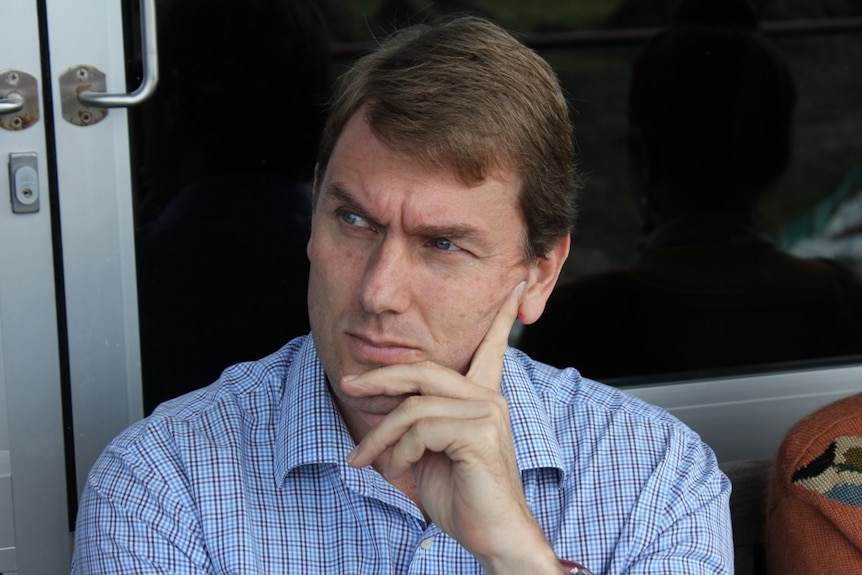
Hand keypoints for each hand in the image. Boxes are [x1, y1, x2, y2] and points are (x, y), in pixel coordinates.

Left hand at [345, 281, 560, 572]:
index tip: (515, 284)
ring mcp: (487, 413)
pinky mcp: (479, 433)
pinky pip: (419, 428)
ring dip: (379, 436)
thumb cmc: (462, 497)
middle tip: (347, 386)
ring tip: (363, 460)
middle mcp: (489, 398)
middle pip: (423, 369)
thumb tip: (377, 409)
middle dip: (380, 377)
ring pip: (413, 405)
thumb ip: (415, 424)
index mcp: (482, 397)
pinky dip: (396, 450)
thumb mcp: (428, 453)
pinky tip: (396, 470)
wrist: (493, 538)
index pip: (493, 347)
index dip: (502, 315)